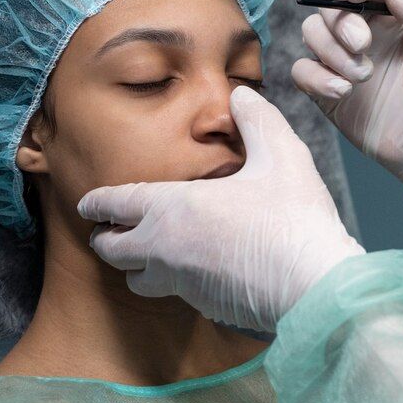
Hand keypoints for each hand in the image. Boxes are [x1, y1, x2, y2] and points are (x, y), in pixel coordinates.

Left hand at [77, 86, 364, 331]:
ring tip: (148, 252)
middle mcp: (163, 249)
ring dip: (135, 265)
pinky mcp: (202, 307)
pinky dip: (172, 281)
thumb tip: (242, 95)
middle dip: (107, 237)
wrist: (313, 284)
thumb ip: (257, 120)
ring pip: (135, 279)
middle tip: (110, 229)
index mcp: (171, 208)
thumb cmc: (293, 218)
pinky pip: (171, 294)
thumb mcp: (280, 154)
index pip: (114, 205)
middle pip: (110, 249)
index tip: (89, 204)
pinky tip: (195, 268)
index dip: (97, 203)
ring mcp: (180, 283)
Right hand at [291, 0, 402, 202]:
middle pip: (331, 4)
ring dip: (331, 52)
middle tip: (362, 47)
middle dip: (341, 22)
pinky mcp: (326, 90)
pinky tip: (343, 94)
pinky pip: (301, 70)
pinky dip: (315, 78)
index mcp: (394, 18)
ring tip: (362, 78)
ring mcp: (342, 61)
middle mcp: (365, 34)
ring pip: (311, 33)